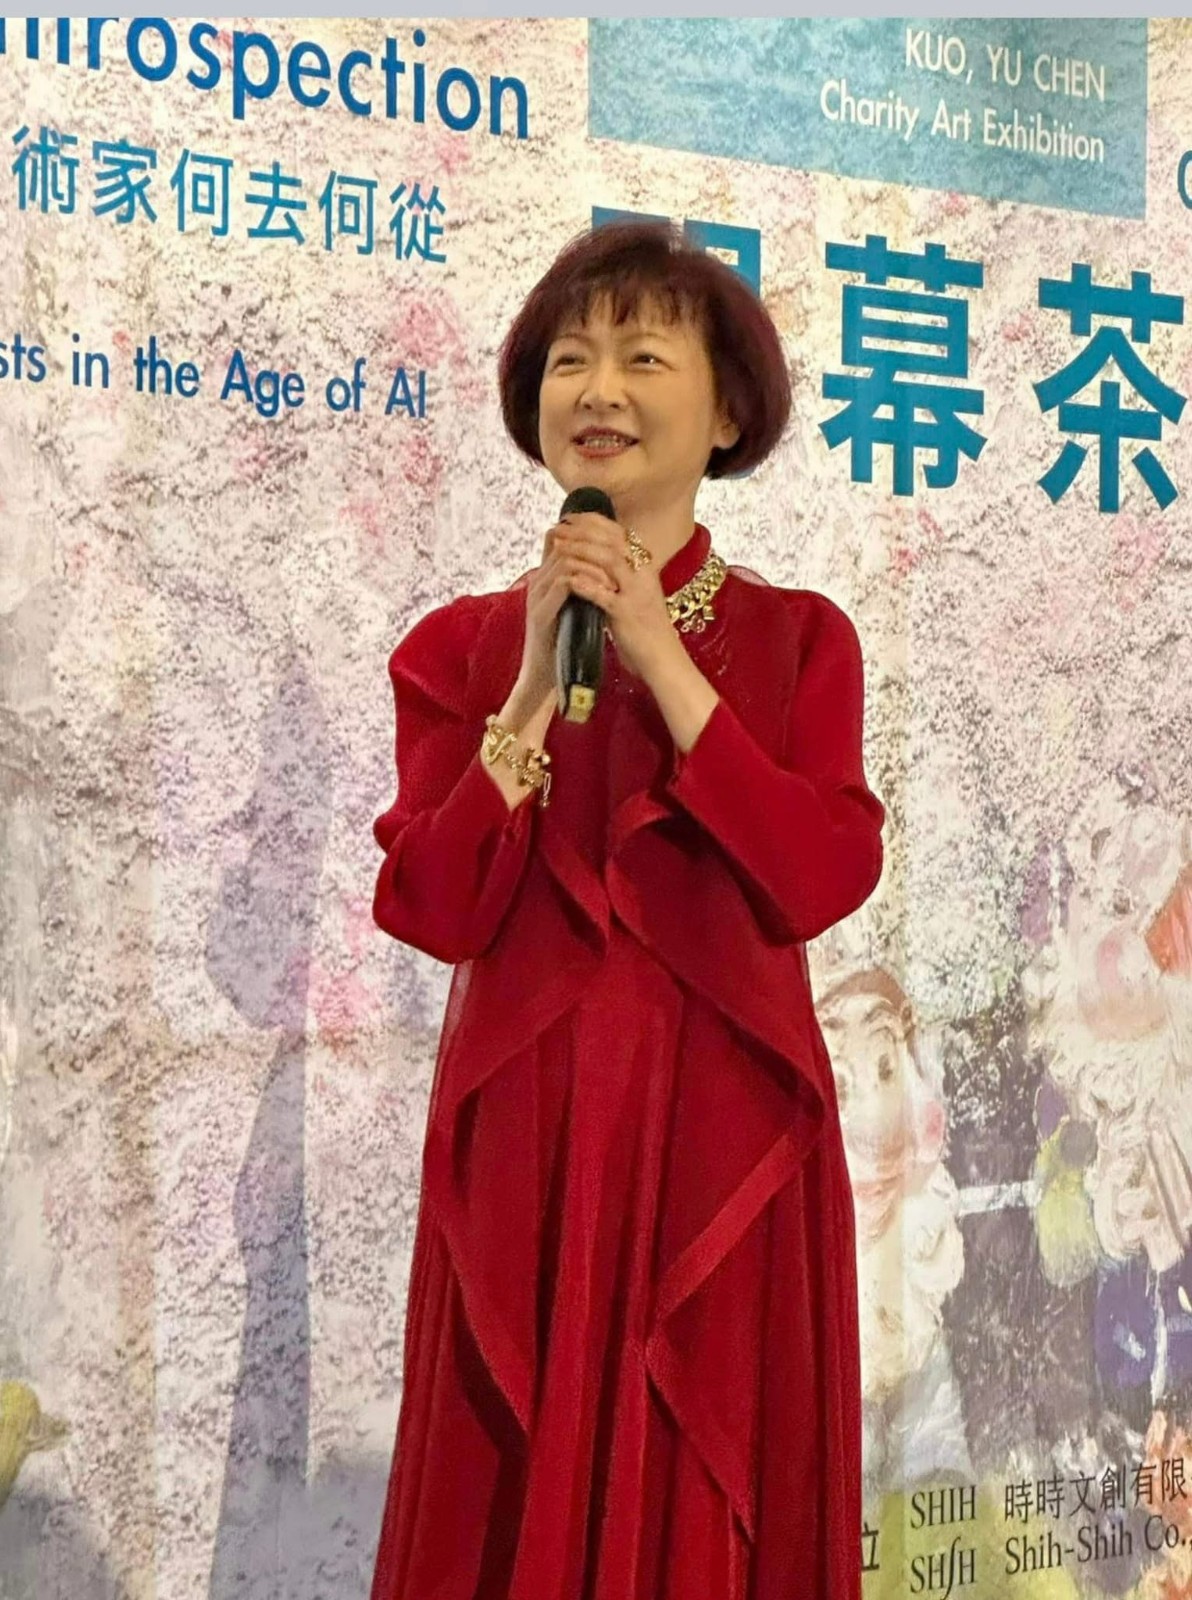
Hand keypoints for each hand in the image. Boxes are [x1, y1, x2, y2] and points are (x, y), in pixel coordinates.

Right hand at [512, 518, 606, 705]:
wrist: (544, 678)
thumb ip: (584, 588)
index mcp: (545, 579)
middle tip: (618, 557)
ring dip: (593, 564)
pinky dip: (585, 582)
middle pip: (562, 543)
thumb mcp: (577, 609)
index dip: (584, 533)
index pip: (559, 539)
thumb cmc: (564, 645)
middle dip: (593, 547)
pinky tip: (603, 590)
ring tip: (614, 575)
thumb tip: (607, 570)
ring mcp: (537, 597)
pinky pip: (562, 585)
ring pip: (564, 560)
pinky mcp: (541, 614)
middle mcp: (537, 582)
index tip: (613, 543)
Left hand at [550, 513, 679, 681]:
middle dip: (582, 531)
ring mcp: (636, 593)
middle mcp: (642, 573)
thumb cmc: (645, 627)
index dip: (592, 521)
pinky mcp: (627, 614)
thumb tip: (595, 555)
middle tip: (559, 527)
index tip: (569, 517)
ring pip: (609, 560)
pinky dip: (586, 585)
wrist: (663, 656)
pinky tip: (569, 579)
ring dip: (580, 551)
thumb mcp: (636, 592)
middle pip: (611, 540)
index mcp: (644, 566)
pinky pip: (604, 595)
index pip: (618, 532)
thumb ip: (619, 574)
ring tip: (558, 547)